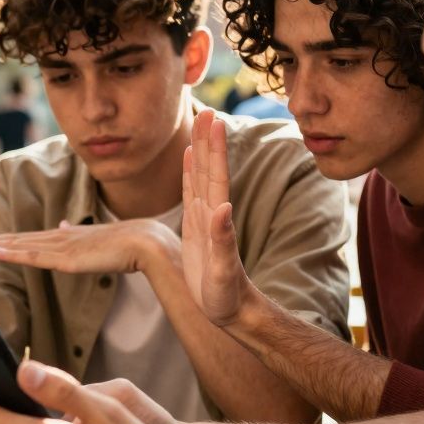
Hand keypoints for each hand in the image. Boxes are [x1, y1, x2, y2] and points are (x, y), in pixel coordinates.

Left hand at [0, 219, 173, 274]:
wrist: (146, 242)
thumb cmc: (125, 242)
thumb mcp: (94, 238)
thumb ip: (76, 233)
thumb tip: (63, 225)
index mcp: (63, 237)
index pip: (24, 240)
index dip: (1, 240)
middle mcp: (57, 238)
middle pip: (14, 240)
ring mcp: (61, 247)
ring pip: (18, 246)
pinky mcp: (68, 258)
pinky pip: (34, 257)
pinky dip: (13, 254)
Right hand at [182, 109, 252, 325]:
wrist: (233, 313)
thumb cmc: (229, 298)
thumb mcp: (224, 273)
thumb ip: (224, 241)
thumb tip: (222, 207)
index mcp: (218, 219)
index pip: (216, 176)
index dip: (214, 149)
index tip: (213, 120)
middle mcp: (212, 213)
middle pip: (209, 169)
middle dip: (207, 140)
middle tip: (206, 110)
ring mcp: (204, 219)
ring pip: (201, 176)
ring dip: (200, 150)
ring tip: (200, 124)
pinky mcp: (196, 229)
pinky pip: (192, 194)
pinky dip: (190, 173)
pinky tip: (190, 158)